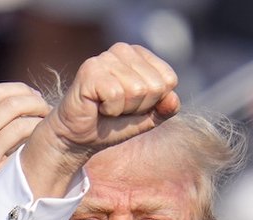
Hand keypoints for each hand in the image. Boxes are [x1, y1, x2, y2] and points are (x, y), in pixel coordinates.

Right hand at [0, 81, 49, 219]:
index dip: (19, 90)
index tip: (31, 96)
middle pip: (11, 103)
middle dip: (35, 101)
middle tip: (45, 108)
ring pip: (20, 124)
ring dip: (40, 120)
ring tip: (47, 125)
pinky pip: (20, 150)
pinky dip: (35, 142)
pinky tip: (41, 145)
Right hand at [21, 42, 180, 196]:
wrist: (78, 137)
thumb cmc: (111, 124)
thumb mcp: (146, 118)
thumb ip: (165, 108)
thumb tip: (174, 99)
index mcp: (139, 55)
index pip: (168, 79)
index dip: (153, 102)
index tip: (132, 106)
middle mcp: (123, 50)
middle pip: (155, 86)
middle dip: (139, 107)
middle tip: (118, 109)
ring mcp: (105, 58)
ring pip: (137, 90)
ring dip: (123, 109)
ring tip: (107, 108)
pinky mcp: (90, 70)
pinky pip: (117, 95)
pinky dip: (110, 110)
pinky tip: (98, 107)